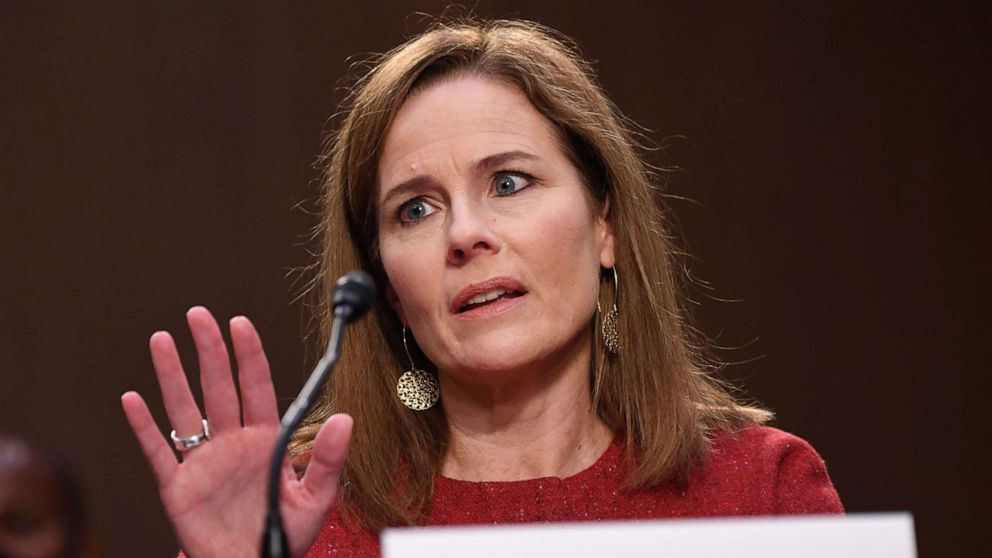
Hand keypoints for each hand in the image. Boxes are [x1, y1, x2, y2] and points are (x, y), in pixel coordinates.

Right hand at [122, 307, 351, 557]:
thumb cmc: (283, 535)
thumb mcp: (315, 498)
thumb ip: (327, 458)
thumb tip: (346, 419)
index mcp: (264, 439)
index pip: (255, 386)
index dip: (248, 354)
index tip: (240, 323)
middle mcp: (231, 442)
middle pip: (217, 386)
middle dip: (208, 349)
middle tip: (197, 314)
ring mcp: (203, 462)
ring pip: (184, 409)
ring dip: (172, 375)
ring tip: (161, 340)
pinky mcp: (179, 487)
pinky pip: (159, 451)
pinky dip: (145, 427)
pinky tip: (133, 399)